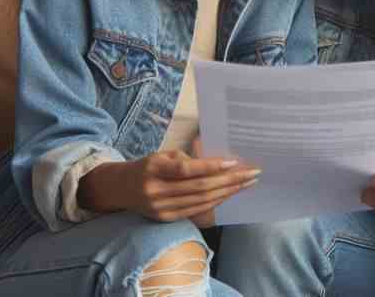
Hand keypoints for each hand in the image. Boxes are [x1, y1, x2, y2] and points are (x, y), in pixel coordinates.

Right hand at [78, 147, 259, 223]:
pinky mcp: (167, 219)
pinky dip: (216, 201)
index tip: (234, 162)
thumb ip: (187, 157)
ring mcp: (161, 209)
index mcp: (155, 168)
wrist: (122, 188)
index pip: (187, 169)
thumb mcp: (163, 154)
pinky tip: (230, 193)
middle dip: (230, 180)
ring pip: (202, 201)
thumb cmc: (149, 165)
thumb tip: (219, 160)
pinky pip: (197, 210)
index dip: (211, 166)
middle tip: (252, 173)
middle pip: (199, 188)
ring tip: (247, 183)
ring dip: (228, 192)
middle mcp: (156, 191)